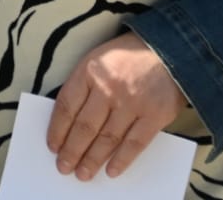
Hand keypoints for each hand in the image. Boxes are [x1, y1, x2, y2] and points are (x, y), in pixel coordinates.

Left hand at [46, 31, 186, 179]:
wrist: (169, 49)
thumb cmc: (128, 55)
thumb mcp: (98, 58)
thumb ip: (84, 85)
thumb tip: (67, 120)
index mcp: (90, 70)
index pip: (67, 106)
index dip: (57, 130)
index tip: (52, 146)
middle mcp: (109, 87)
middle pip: (84, 127)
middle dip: (72, 151)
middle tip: (64, 167)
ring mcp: (132, 102)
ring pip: (107, 139)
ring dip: (92, 160)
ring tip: (83, 174)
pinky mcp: (154, 115)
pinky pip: (134, 144)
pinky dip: (122, 160)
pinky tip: (111, 171)